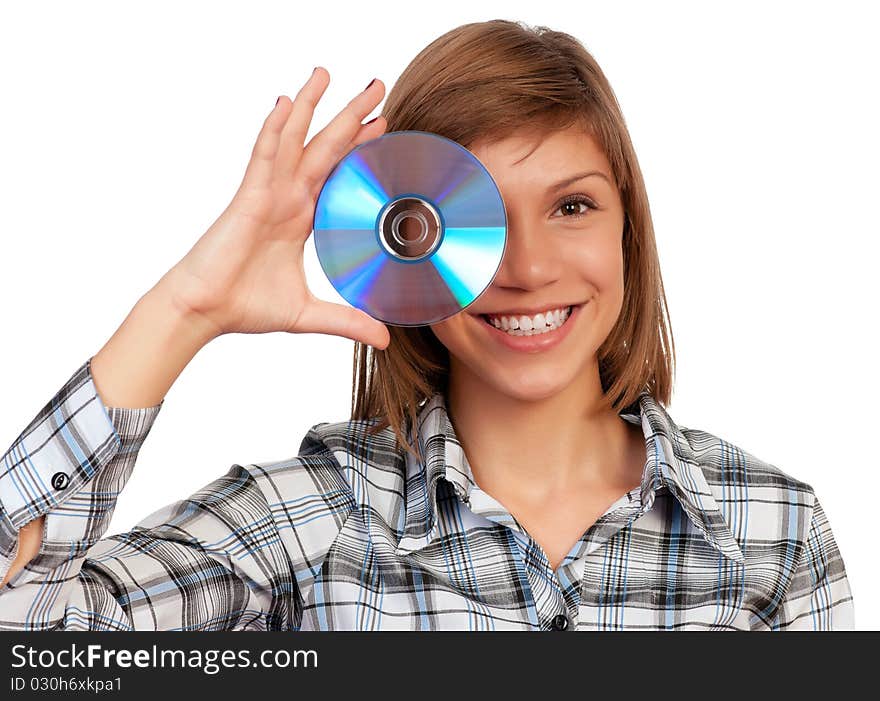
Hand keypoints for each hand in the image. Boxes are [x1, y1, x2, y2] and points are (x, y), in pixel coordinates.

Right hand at [162, 68, 390, 348]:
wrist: (206, 312)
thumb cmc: (246, 306)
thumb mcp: (309, 314)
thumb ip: (347, 321)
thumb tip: (384, 338)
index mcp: (301, 218)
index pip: (338, 175)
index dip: (360, 151)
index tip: (385, 130)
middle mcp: (287, 199)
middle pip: (325, 148)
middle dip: (350, 117)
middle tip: (376, 89)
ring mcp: (267, 194)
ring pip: (294, 141)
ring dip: (312, 107)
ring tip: (329, 74)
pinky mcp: (248, 197)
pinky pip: (263, 156)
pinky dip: (275, 129)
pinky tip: (288, 104)